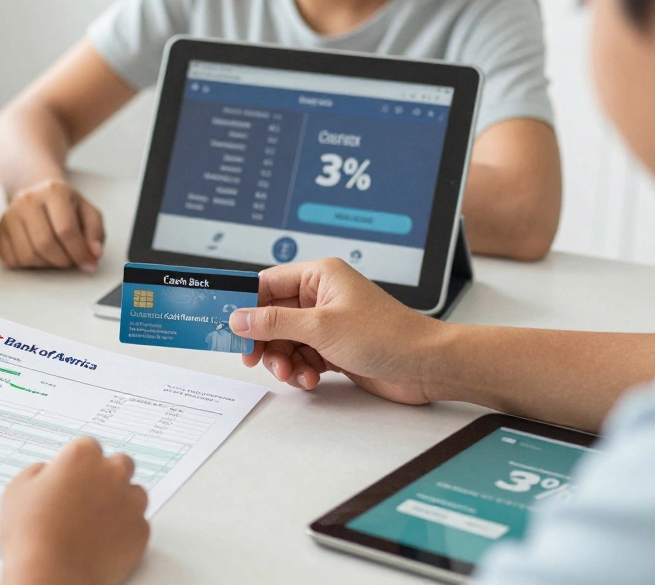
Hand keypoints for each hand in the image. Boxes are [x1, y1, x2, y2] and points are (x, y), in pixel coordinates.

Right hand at [0, 179, 104, 271]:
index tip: (88, 263)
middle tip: (71, 261)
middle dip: (63, 261)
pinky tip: (39, 255)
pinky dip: (29, 265)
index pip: (65, 229)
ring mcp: (9, 215)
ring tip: (56, 256)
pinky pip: (12, 260)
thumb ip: (95, 232)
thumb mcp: (88, 212)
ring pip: (27, 255)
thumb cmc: (65, 207)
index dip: (79, 252)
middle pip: (44, 244)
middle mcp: (27, 200)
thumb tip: (93, 254)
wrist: (37, 194)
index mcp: (53, 192)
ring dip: (46, 265)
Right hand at [0, 438, 148, 584]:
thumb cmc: (30, 533)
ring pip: (134, 493)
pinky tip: (103, 542)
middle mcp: (112, 473)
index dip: (78, 463)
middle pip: (120, 463)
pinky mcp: (141, 531)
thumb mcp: (18, 489)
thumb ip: (37, 472)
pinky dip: (124, 530)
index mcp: (82, 455)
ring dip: (120, 501)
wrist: (51, 574)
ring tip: (96, 522)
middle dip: (107, 475)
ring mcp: (131, 502)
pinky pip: (137, 524)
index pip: (89, 447)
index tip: (70, 477)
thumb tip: (47, 472)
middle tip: (88, 496)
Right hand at [229, 258, 445, 404]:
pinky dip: (301, 369)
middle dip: (265, 341)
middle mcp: (321, 296)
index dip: (246, 305)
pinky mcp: (335, 348)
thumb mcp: (321, 327)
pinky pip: (303, 356)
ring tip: (292, 375)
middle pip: (273, 316)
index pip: (267, 284)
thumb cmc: (386, 336)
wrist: (426, 366)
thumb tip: (238, 318)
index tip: (228, 326)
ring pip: (286, 340)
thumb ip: (274, 322)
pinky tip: (310, 379)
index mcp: (319, 276)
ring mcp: (328, 323)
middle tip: (255, 360)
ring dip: (283, 360)